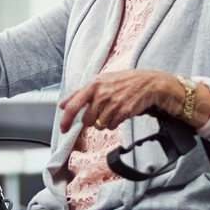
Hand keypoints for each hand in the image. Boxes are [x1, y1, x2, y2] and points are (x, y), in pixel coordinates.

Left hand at [59, 70, 181, 132]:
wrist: (147, 83)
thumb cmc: (122, 81)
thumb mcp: (100, 81)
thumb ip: (79, 93)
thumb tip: (62, 105)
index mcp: (93, 85)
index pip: (73, 105)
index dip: (66, 119)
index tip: (63, 129)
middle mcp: (101, 94)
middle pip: (87, 120)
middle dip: (92, 119)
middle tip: (102, 110)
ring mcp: (113, 104)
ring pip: (99, 125)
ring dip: (104, 122)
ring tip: (113, 110)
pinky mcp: (123, 112)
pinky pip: (111, 126)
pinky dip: (114, 123)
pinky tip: (120, 112)